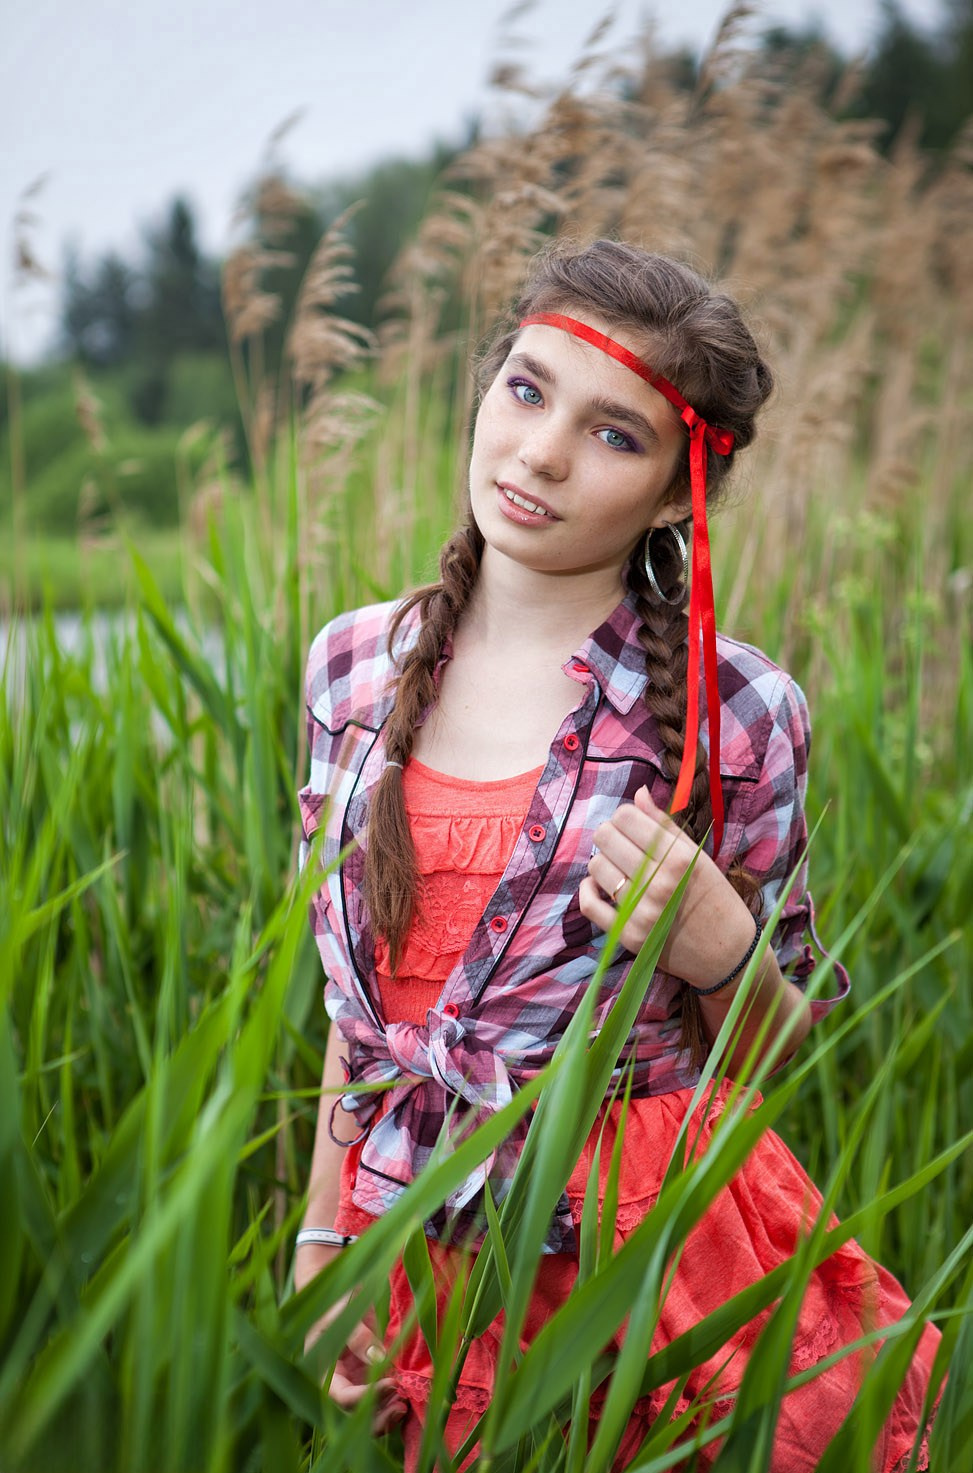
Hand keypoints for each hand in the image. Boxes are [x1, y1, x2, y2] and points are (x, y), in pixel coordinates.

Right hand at [300, 1246, 406, 1433]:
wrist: (342, 1289)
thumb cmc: (336, 1300)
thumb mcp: (343, 1314)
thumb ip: (358, 1337)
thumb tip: (379, 1359)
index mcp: (323, 1372)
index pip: (344, 1397)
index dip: (368, 1397)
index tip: (392, 1385)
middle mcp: (339, 1382)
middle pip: (356, 1414)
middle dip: (378, 1417)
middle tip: (400, 1408)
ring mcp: (355, 1379)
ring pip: (370, 1408)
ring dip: (387, 1410)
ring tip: (406, 1404)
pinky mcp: (369, 1371)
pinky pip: (381, 1390)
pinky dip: (393, 1395)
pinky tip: (407, 1391)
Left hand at [579, 786, 757, 990]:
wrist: (725, 953)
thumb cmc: (713, 898)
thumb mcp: (696, 856)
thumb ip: (664, 825)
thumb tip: (638, 793)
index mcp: (679, 858)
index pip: (626, 817)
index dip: (625, 817)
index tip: (632, 827)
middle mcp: (659, 883)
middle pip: (605, 837)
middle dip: (611, 836)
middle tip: (623, 847)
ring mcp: (642, 912)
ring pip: (596, 867)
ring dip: (604, 863)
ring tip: (620, 869)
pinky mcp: (628, 936)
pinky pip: (589, 904)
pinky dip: (589, 890)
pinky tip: (600, 885)